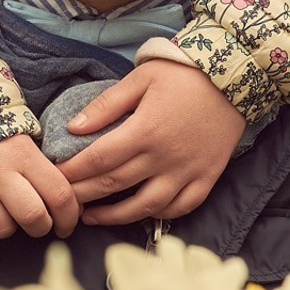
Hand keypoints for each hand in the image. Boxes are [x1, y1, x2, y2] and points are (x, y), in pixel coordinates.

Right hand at [0, 133, 79, 239]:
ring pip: (1, 229)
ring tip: (2, 207)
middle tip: (37, 222)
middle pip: (33, 217)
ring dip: (6, 225)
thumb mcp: (29, 147)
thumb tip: (74, 210)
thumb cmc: (1, 142)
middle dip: (40, 227)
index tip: (65, 225)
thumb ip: (48, 173)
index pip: (60, 195)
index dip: (69, 218)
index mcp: (25, 154)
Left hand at [56, 61, 244, 224]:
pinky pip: (181, 207)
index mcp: (145, 130)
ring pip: (146, 206)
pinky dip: (158, 215)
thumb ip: (106, 104)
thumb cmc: (183, 73)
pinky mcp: (207, 177)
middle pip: (115, 185)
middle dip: (84, 194)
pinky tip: (140, 213)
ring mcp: (188, 172)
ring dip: (115, 216)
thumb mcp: (141, 78)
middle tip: (63, 200)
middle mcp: (165, 157)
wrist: (234, 76)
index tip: (55, 176)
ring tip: (92, 216)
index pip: (99, 159)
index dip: (73, 171)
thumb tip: (73, 127)